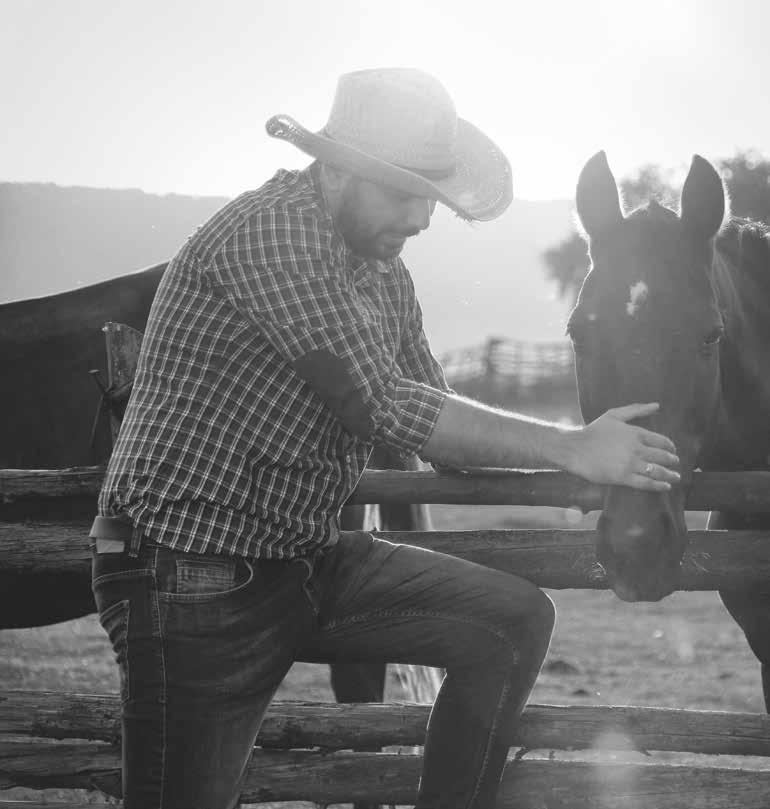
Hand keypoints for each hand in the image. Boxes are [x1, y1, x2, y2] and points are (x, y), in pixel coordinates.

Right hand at [565, 403, 679, 490]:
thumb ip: (636, 410)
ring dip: (670, 475)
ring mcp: (630, 464)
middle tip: (676, 464)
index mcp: (635, 433)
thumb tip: (657, 405)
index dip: (670, 447)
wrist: (574, 448)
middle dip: (672, 461)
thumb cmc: (593, 431)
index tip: (673, 451)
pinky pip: (646, 483)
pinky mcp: (623, 477)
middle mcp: (636, 448)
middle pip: (662, 456)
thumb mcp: (614, 415)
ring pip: (657, 471)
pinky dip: (658, 486)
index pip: (661, 441)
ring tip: (675, 477)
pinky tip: (665, 487)